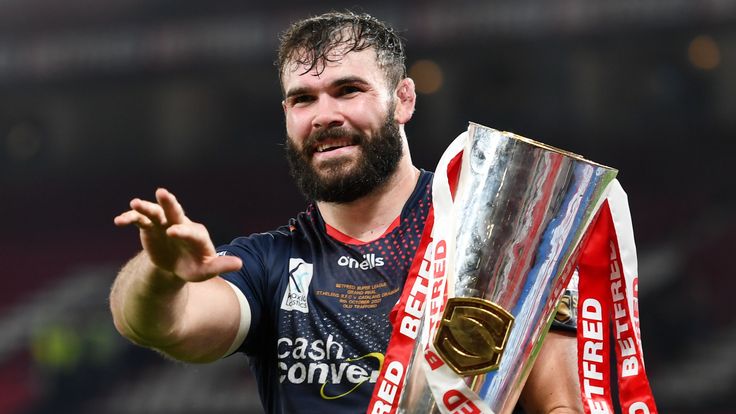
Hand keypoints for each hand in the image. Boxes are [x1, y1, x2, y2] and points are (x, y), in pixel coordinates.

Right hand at [114, 188, 241, 281]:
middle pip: (175, 211)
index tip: (173, 232)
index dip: (182, 231)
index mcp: (196, 234)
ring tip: (134, 203)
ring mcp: (164, 223)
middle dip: (169, 203)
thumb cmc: (195, 266)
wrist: (177, 265)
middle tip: (162, 192)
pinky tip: (119, 220)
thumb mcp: (207, 270)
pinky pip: (139, 219)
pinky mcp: (150, 227)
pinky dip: (130, 218)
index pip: (190, 230)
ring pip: (154, 212)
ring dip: (145, 207)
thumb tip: (240, 264)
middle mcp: (180, 223)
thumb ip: (220, 266)